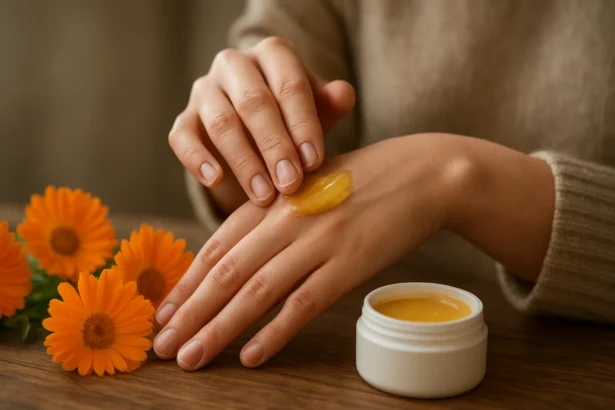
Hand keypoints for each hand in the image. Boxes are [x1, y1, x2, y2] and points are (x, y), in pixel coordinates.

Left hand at [153, 133, 465, 369]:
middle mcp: (288, 219)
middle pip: (227, 273)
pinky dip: (274, 332)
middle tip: (162, 346)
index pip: (218, 247)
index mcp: (275, 198)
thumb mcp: (310, 186)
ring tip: (190, 357)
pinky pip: (304, 304)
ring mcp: (319, 241)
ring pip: (256, 292)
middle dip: (190, 313)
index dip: (188, 282)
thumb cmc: (365, 180)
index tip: (163, 313)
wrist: (423, 173)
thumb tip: (241, 254)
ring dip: (218, 329)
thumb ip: (274, 214)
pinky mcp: (350, 264)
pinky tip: (251, 356)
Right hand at [168, 36, 354, 210]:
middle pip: (253, 103)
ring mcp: (205, 89)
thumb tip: (343, 93)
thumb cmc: (293, 118)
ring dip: (244, 162)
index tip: (313, 162)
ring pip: (221, 122)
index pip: (289, 85)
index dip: (302, 124)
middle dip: (274, 146)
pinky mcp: (185, 117)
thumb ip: (330, 104)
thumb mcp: (317, 111)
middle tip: (290, 183)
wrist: (258, 131)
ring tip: (263, 195)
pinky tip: (215, 179)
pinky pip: (183, 136)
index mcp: (273, 54)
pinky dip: (197, 158)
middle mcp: (235, 64)